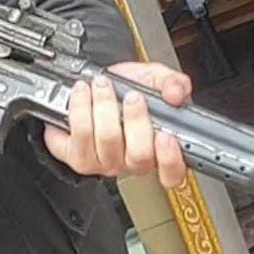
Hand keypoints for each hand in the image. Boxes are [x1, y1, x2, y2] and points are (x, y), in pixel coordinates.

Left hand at [43, 61, 191, 188]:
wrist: (96, 85)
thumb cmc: (128, 89)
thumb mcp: (156, 80)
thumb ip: (173, 83)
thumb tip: (175, 93)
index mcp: (158, 150)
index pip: (172, 173)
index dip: (170, 159)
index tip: (166, 136)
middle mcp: (131, 162)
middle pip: (139, 155)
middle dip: (135, 120)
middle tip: (132, 96)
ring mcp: (104, 162)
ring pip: (106, 141)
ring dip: (104, 107)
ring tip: (102, 85)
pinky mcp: (78, 157)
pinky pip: (79, 138)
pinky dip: (79, 110)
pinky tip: (82, 94)